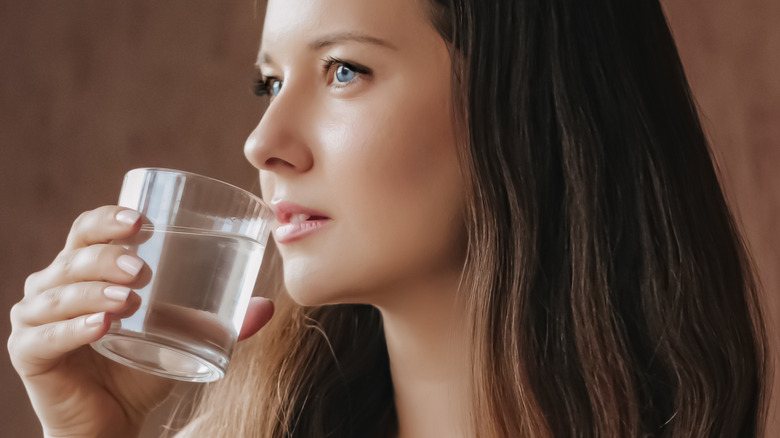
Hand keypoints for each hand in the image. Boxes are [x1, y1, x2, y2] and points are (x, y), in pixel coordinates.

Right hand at [7, 206, 274, 436]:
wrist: (113, 420)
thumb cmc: (143, 366)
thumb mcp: (184, 336)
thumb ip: (222, 321)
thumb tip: (267, 306)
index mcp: (87, 270)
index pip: (87, 230)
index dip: (109, 219)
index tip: (143, 221)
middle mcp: (55, 287)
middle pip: (72, 256)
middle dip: (105, 256)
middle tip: (141, 268)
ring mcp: (36, 320)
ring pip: (56, 293)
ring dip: (92, 291)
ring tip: (128, 299)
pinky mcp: (29, 355)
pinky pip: (44, 337)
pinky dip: (71, 330)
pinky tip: (99, 328)